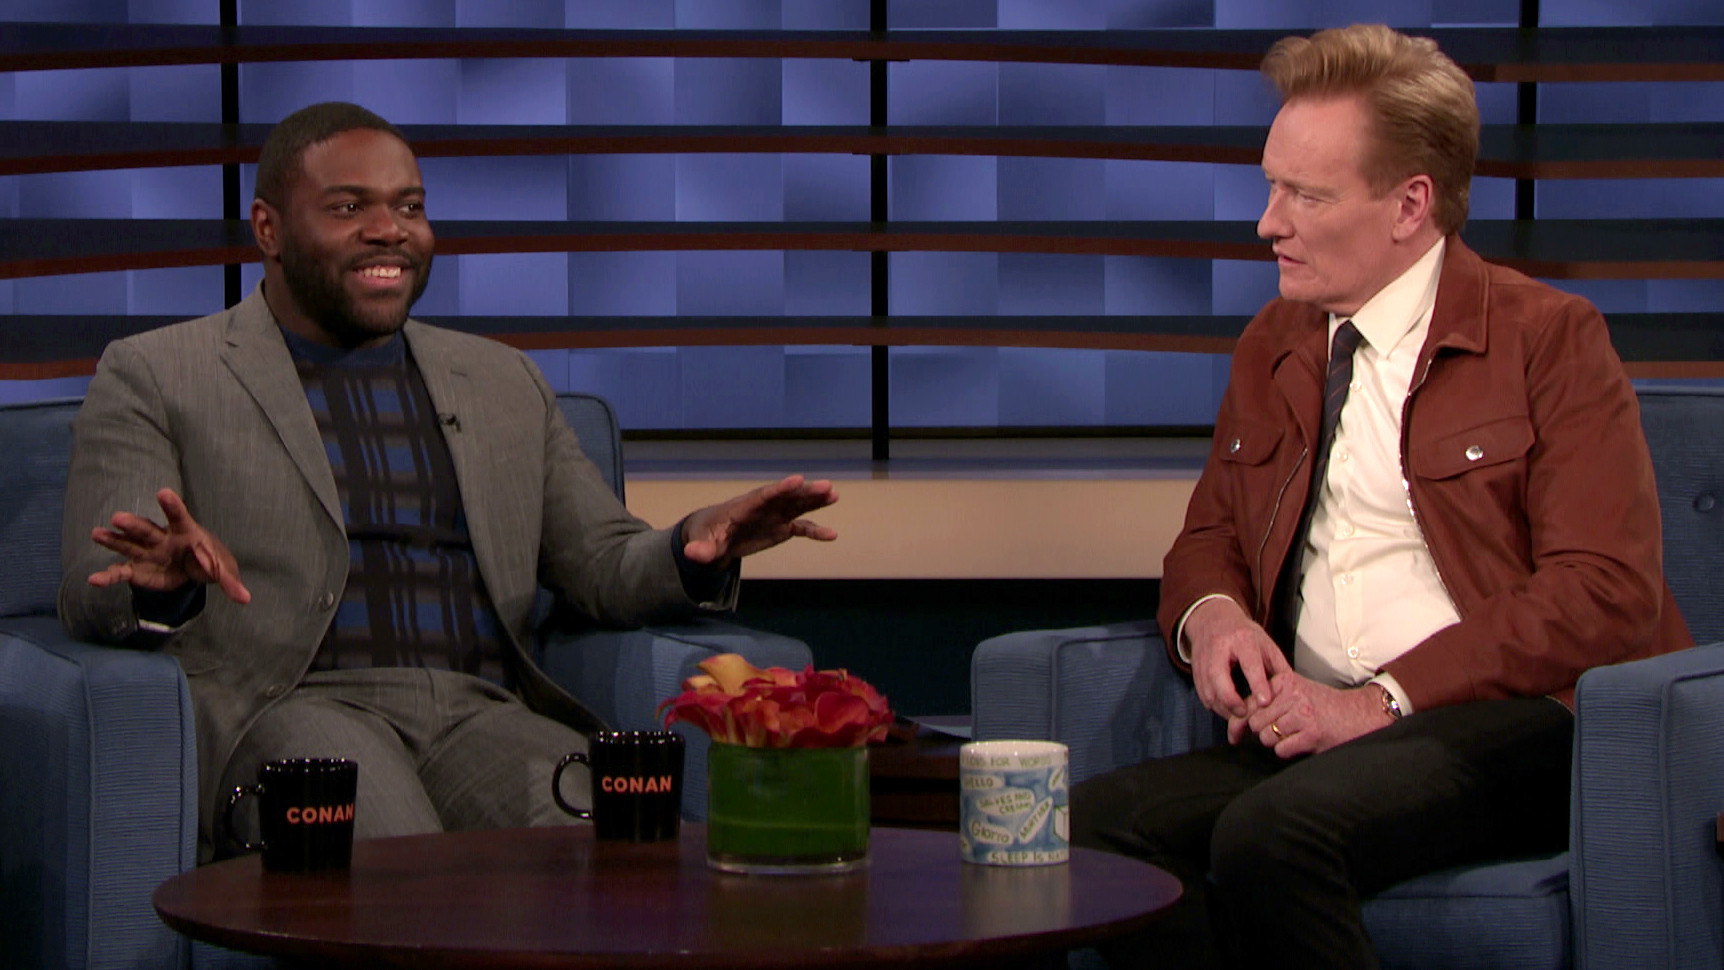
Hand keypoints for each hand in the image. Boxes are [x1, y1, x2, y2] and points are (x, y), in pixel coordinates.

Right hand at [88, 488, 250, 604]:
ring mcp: (147, 552)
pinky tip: (94, 580)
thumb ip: (230, 582)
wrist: (195, 569)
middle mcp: (162, 538)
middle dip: (133, 524)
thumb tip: (245, 598)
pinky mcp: (138, 569)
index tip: (163, 493)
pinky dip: (108, 576)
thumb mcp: (223, 571)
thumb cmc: (210, 562)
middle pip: (147, 529)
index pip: (179, 516)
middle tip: (117, 518)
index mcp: (186, 532)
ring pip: (128, 544)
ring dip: (113, 540)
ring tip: (96, 534)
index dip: (172, 505)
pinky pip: (121, 572)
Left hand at [680, 475, 837, 568]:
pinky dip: (815, 531)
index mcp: (744, 506)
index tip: (798, 480)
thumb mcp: (700, 542)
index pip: (763, 495)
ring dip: (815, 501)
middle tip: (827, 486)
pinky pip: (801, 528)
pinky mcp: (781, 527)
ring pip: (798, 506)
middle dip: (805, 491)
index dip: (780, 489)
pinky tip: (831, 535)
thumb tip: (693, 554)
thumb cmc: (706, 535)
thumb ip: (701, 548)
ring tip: (834, 495)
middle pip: (786, 497)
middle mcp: (763, 507)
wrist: (714, 537)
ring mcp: (774, 516)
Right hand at [1185, 596, 1289, 726]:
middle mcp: (1219, 648)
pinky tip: (1227, 710)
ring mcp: (1203, 659)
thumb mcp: (1265, 643)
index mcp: (1242, 639)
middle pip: (1219, 678)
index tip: (1264, 702)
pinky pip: (1202, 695)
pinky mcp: (1194, 670)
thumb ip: (1278, 666)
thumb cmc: (1244, 634)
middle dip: (1232, 701)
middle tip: (1246, 714)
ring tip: (1238, 716)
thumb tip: (1290, 691)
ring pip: (1208, 690)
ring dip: (1223, 709)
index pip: (1249, 663)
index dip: (1257, 684)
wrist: (1212, 620)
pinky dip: (1215, 706)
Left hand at [1241, 671, 1391, 757]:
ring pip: (1267, 737)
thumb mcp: (1295, 691)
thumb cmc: (1321, 705)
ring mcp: (1302, 714)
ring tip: (1294, 734)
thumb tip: (1236, 722)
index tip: (1234, 736)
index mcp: (1284, 681)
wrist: (1357, 714)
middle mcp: (1292, 695)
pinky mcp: (1311, 734)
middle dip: (1263, 732)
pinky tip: (1301, 742)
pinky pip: (1281, 749)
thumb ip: (1268, 700)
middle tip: (1281, 731)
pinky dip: (1287, 751)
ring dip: (1276, 742)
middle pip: (1255, 723)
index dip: (1237, 723)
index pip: (1249, 703)